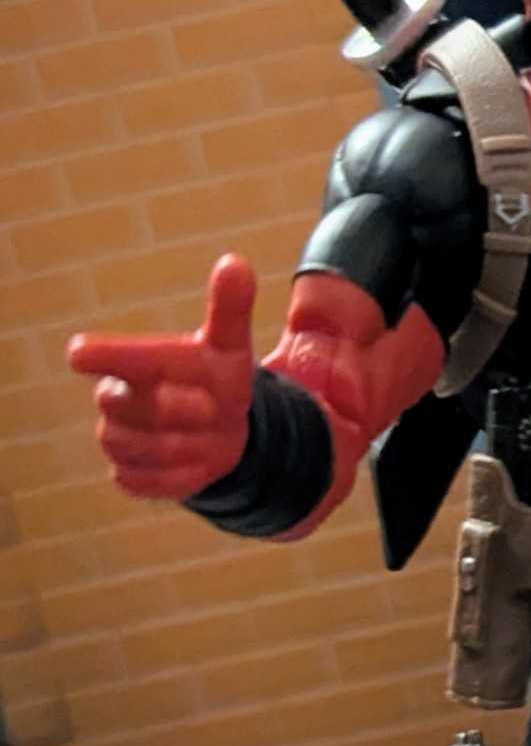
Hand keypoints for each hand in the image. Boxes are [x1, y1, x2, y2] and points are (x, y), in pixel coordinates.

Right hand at [66, 253, 257, 500]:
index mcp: (134, 363)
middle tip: (213, 408)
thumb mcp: (229, 346)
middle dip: (175, 409)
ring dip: (186, 447)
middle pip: (126, 407)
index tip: (81, 352)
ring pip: (138, 449)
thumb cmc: (218, 380)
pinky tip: (200, 464)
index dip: (97, 356)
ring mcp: (117, 439)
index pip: (100, 357)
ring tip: (214, 436)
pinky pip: (144, 483)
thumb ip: (229, 308)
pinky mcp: (128, 476)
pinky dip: (179, 478)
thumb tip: (235, 262)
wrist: (225, 431)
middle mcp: (116, 400)